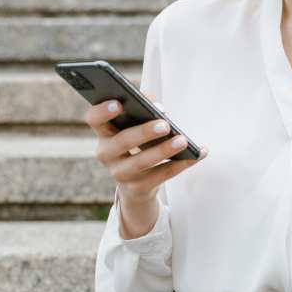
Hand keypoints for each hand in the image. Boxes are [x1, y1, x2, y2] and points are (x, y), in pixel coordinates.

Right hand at [86, 90, 206, 206]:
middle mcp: (107, 154)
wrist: (135, 184)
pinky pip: (161, 176)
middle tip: (165, 124)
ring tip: (183, 140)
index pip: (94, 119)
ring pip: (141, 162)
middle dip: (144, 132)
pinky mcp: (138, 188)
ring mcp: (120, 174)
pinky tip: (197, 153)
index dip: (103, 111)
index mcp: (104, 133)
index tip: (119, 103)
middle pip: (122, 141)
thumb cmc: (137, 144)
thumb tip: (157, 106)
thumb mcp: (135, 126)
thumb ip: (142, 108)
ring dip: (164, 150)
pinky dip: (181, 164)